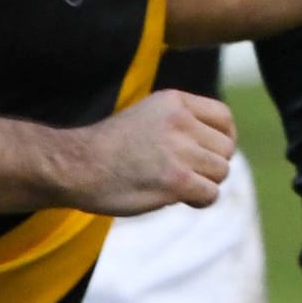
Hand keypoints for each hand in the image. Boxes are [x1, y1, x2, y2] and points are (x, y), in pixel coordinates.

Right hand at [68, 90, 236, 214]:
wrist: (75, 166)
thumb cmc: (108, 147)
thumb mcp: (148, 116)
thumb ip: (181, 123)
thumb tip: (218, 148)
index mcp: (175, 101)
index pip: (224, 118)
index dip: (224, 138)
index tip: (211, 153)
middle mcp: (181, 121)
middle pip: (226, 148)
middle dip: (211, 164)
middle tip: (187, 175)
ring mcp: (180, 150)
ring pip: (221, 171)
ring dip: (204, 184)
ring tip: (178, 186)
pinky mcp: (176, 180)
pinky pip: (210, 194)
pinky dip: (199, 201)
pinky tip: (179, 199)